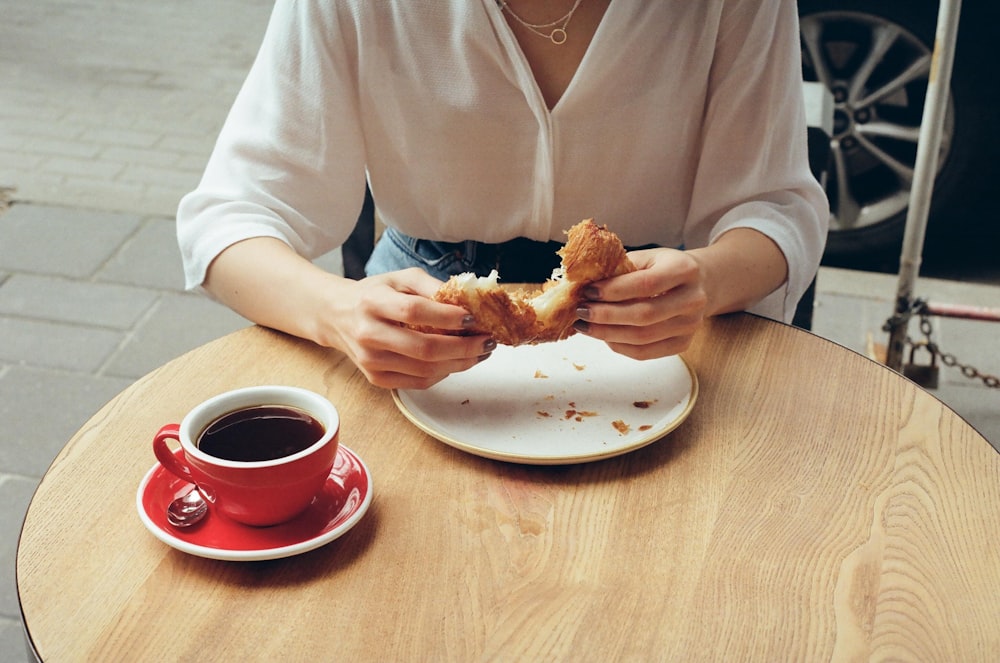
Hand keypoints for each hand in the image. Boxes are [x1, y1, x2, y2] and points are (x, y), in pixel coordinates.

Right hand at [324, 268, 495, 389]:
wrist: (336, 316)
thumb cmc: (374, 294)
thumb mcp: (400, 278)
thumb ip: (431, 286)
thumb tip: (467, 300)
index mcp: (372, 302)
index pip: (414, 312)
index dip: (446, 317)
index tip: (473, 317)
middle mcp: (369, 334)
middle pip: (424, 348)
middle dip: (464, 347)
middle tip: (488, 341)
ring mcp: (371, 361)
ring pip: (425, 370)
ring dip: (460, 363)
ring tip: (480, 352)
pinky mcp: (376, 378)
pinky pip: (419, 382)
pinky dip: (444, 373)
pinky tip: (457, 361)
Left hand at [573, 248, 707, 358]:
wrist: (700, 284)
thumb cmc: (664, 268)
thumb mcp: (646, 258)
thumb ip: (620, 269)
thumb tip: (582, 285)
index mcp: (685, 269)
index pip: (646, 284)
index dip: (613, 290)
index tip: (588, 291)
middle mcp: (693, 299)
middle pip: (644, 315)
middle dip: (606, 316)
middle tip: (580, 312)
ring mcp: (690, 325)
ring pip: (642, 338)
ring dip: (607, 334)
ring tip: (585, 325)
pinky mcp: (683, 344)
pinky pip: (644, 353)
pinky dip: (618, 346)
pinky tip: (603, 335)